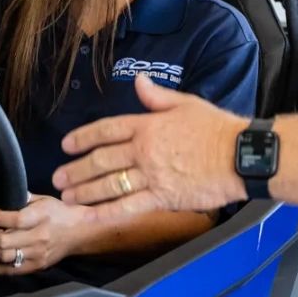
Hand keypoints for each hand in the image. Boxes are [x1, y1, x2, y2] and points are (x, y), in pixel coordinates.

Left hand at [0, 195, 86, 275]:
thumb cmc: (60, 212)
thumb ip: (24, 199)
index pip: (14, 220)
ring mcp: (36, 255)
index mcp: (41, 217)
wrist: (79, 232)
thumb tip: (7, 196)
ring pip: (3, 256)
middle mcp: (39, 237)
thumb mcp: (45, 199)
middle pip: (4, 241)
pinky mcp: (35, 266)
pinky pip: (9, 271)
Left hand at [53, 73, 246, 221]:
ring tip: (67, 197)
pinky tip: (91, 215)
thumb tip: (139, 81)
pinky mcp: (163, 197)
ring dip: (85, 191)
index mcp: (149, 125)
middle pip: (102, 160)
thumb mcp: (186, 103)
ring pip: (110, 184)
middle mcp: (145, 150)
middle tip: (58, 176)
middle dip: (77, 169)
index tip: (67, 144)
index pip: (108, 129)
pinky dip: (107, 211)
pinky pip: (129, 206)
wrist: (239, 155)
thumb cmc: (216, 128)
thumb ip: (157, 96)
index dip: (84, 137)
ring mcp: (152, 175)